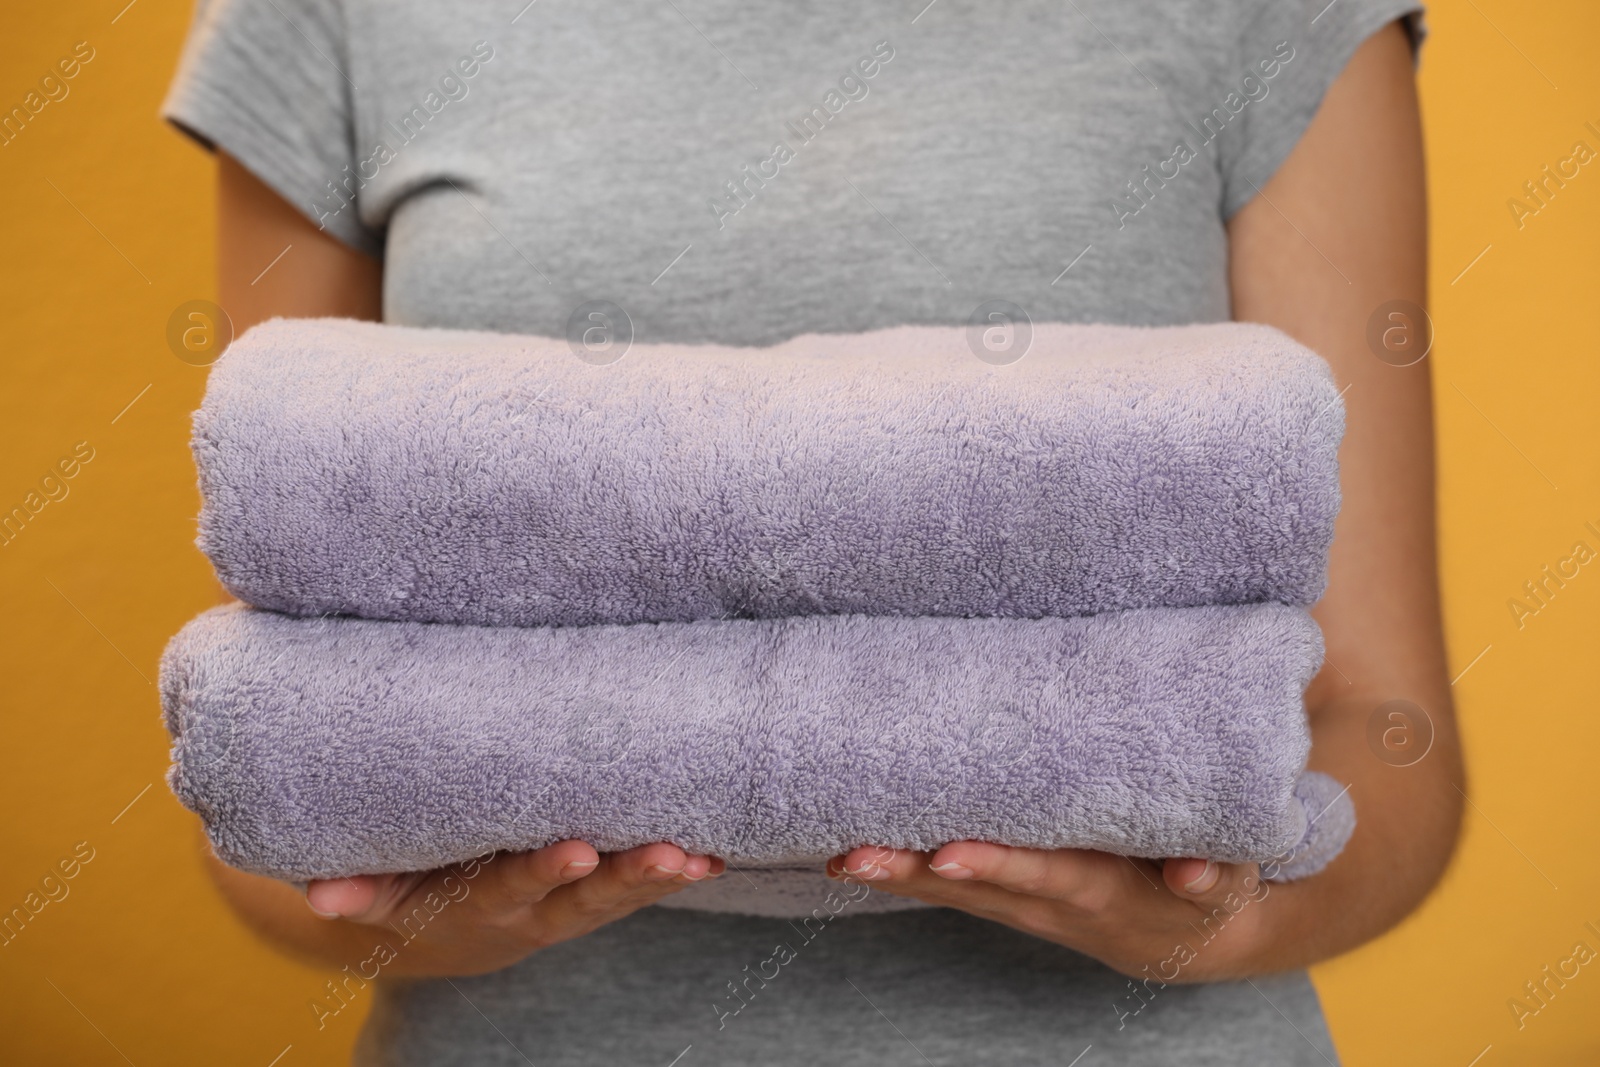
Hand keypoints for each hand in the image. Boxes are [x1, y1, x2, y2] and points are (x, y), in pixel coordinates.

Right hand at [303, 840, 722, 975]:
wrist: (446, 928)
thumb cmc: (410, 885)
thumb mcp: (379, 891)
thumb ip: (357, 889)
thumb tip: (318, 892)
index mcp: (480, 901)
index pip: (514, 886)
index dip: (544, 871)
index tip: (576, 850)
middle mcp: (533, 910)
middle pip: (584, 897)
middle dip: (625, 877)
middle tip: (666, 854)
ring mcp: (568, 908)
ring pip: (620, 896)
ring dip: (662, 879)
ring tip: (702, 858)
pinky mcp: (594, 897)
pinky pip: (638, 890)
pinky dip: (675, 876)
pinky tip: (716, 858)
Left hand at [827, 843, 1273, 982]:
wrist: (1182, 935)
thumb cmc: (1205, 890)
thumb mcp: (1227, 883)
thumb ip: (1214, 872)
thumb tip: (1193, 873)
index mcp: (1098, 888)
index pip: (1040, 873)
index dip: (996, 864)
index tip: (948, 853)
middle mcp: (1045, 899)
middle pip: (971, 886)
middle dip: (912, 872)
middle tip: (855, 856)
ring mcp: (1016, 901)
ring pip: (945, 889)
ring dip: (891, 874)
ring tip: (836, 856)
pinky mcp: (1001, 894)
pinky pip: (941, 885)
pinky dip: (897, 872)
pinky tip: (847, 854)